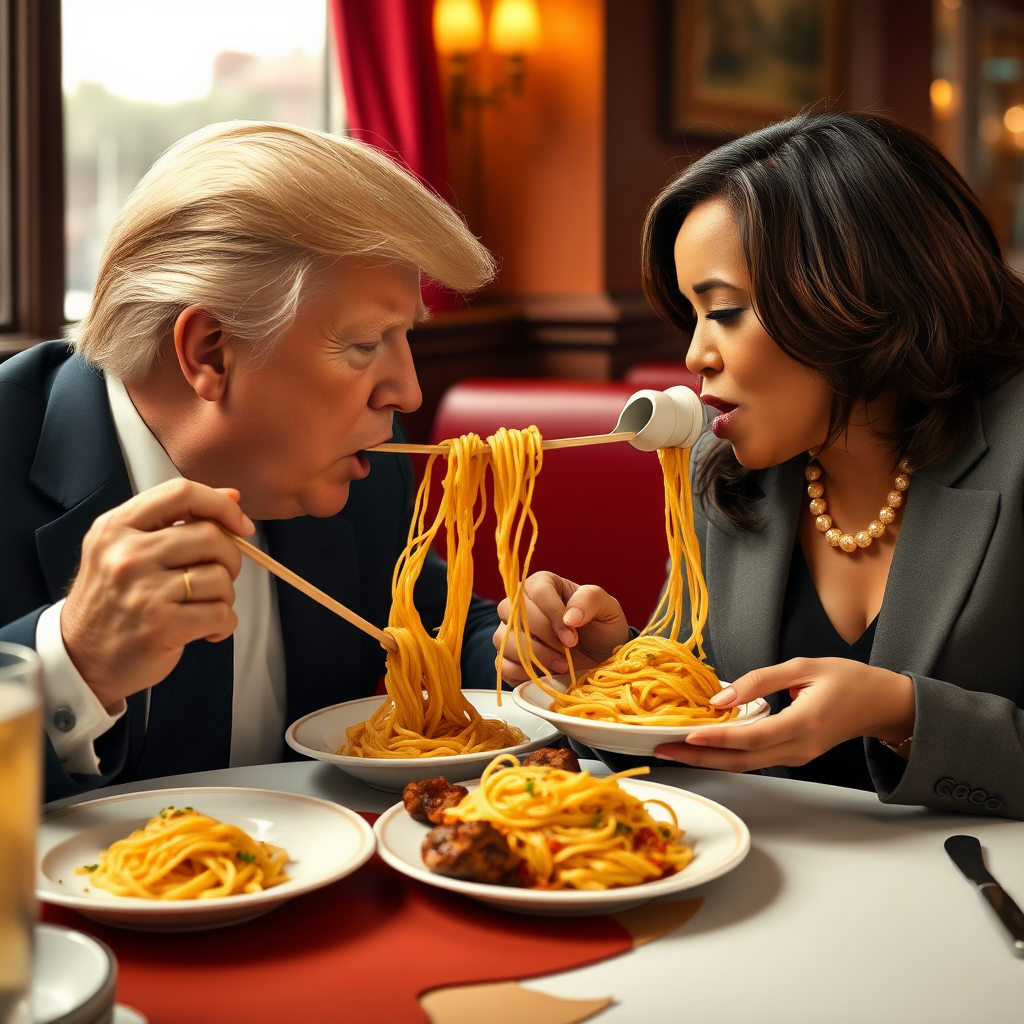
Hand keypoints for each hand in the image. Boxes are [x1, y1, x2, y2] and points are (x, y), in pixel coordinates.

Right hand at [61, 479, 254, 709]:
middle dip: (230, 557)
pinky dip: (225, 623)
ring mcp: (143, 591)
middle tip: (218, 576)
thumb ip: (177, 519)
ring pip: (220, 576)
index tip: (239, 525)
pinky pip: (221, 613)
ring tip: (204, 606)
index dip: (221, 505)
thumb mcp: (128, 548)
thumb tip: (233, 496)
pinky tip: (206, 629)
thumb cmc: (114, 600)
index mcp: (117, 527)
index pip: (181, 493)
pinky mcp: (161, 625)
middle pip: (211, 536)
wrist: (82, 659)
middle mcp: (127, 555)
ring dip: (225, 595)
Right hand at [492, 571, 629, 683]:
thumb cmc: (601, 628)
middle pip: (516, 614)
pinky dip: (524, 672)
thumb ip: (590, 600)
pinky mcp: (507, 657)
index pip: (538, 591)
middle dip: (546, 637)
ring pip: (505, 640)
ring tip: (561, 663)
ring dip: (536, 656)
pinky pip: (503, 664)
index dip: (554, 616)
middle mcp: (520, 604)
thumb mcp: (607, 608)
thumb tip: (569, 617)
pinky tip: (546, 673)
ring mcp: (510, 631)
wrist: (601, 658)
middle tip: (568, 650)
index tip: (572, 637)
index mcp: (543, 584)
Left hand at [654, 657, 915, 772]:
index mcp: (805, 724)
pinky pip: (754, 759)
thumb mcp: (804, 666)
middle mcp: (799, 748)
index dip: (718, 738)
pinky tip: (702, 745)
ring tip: (672, 749)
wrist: (880, 704)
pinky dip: (725, 754)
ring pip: (745, 764)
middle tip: (662, 749)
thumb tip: (722, 696)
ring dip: (707, 759)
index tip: (687, 736)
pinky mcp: (793, 755)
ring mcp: (797, 756)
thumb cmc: (847, 680)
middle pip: (741, 760)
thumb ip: (761, 680)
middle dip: (699, 758)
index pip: (753, 738)